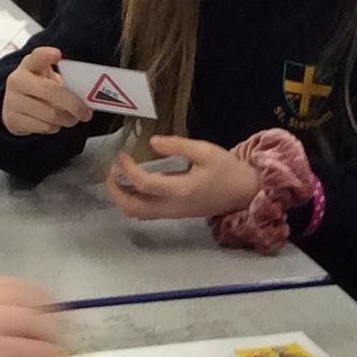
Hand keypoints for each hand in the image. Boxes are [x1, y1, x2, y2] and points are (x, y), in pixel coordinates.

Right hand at [0, 46, 92, 136]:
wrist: (13, 108)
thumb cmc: (39, 91)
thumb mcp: (48, 79)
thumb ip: (65, 82)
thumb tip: (90, 97)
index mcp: (29, 65)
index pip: (36, 57)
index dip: (46, 55)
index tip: (58, 55)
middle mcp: (17, 80)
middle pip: (50, 91)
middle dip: (73, 104)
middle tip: (86, 114)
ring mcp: (12, 100)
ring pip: (49, 114)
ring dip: (66, 119)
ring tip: (72, 119)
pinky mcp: (12, 120)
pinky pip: (43, 127)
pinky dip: (54, 127)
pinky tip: (54, 124)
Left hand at [105, 137, 259, 218]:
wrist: (245, 192)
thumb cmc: (228, 170)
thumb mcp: (206, 151)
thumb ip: (178, 146)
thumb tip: (152, 142)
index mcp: (181, 190)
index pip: (144, 184)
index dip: (127, 169)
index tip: (121, 154)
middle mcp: (173, 207)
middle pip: (133, 208)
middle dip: (116, 190)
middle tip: (112, 170)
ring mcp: (173, 213)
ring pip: (138, 214)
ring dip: (122, 197)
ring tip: (118, 177)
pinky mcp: (175, 214)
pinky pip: (146, 213)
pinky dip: (133, 200)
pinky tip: (133, 184)